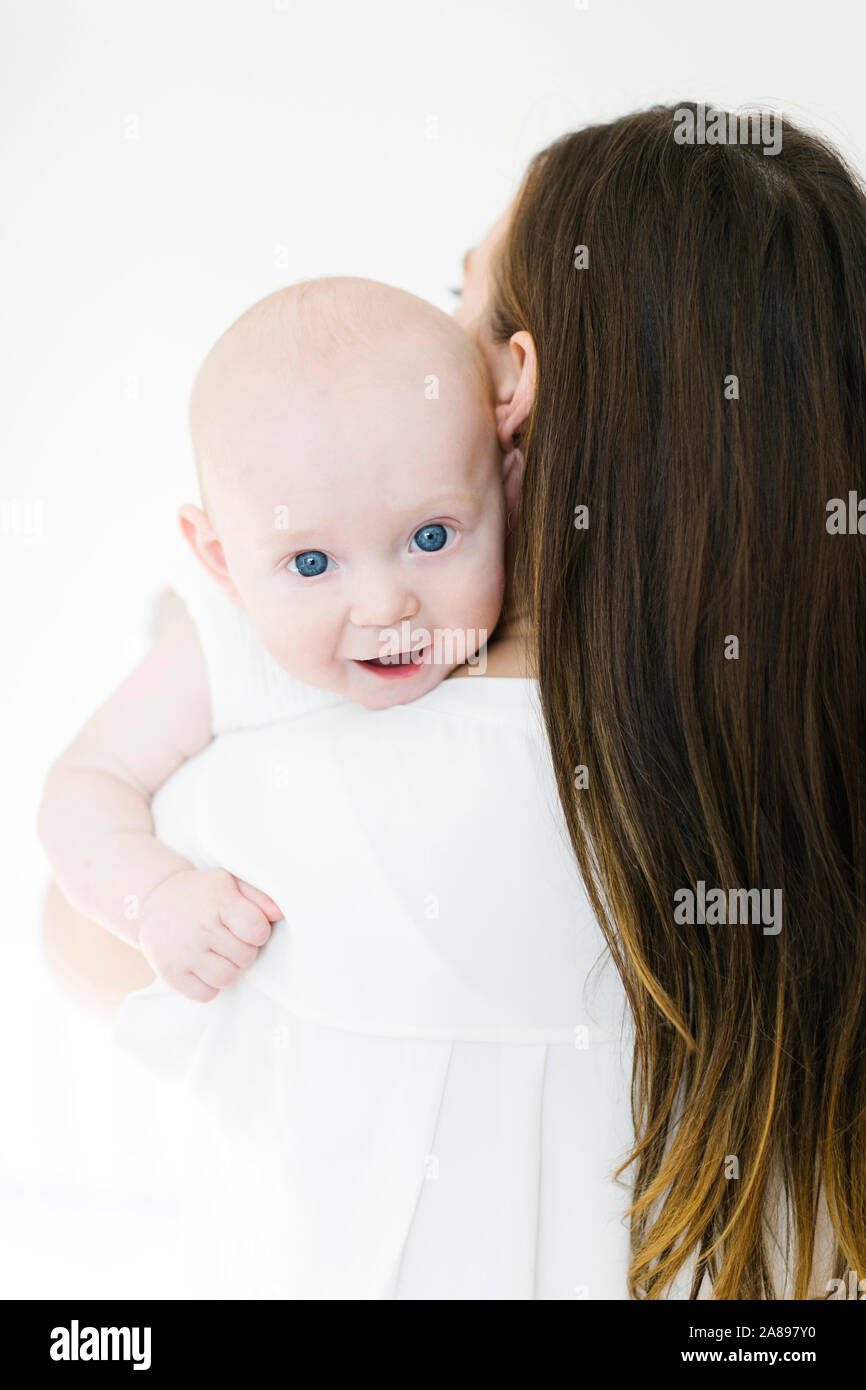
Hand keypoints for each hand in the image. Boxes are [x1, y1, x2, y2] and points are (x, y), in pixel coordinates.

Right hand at [137, 868, 282, 1001]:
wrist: (153, 901)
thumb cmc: (201, 894)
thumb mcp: (229, 883)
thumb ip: (258, 897)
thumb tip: (280, 914)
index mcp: (218, 902)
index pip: (257, 930)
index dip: (258, 933)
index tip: (247, 927)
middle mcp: (200, 928)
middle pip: (246, 958)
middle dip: (244, 951)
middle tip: (229, 940)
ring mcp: (183, 953)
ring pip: (227, 979)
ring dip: (228, 970)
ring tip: (218, 955)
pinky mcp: (170, 973)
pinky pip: (205, 995)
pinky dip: (209, 986)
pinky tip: (203, 967)